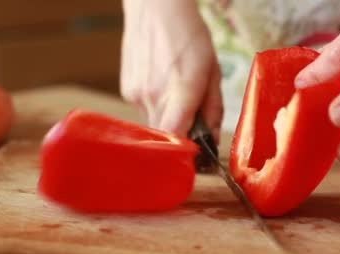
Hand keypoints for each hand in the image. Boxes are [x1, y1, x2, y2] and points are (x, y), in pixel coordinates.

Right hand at [120, 0, 222, 141]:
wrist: (155, 9)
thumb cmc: (189, 35)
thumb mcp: (212, 71)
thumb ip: (213, 108)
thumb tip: (213, 138)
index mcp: (182, 92)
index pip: (178, 141)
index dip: (188, 152)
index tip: (197, 153)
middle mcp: (155, 97)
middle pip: (166, 137)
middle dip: (181, 137)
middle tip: (193, 123)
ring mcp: (137, 95)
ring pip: (154, 124)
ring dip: (168, 119)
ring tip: (176, 93)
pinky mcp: (127, 90)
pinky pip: (143, 110)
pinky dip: (155, 106)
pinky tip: (161, 84)